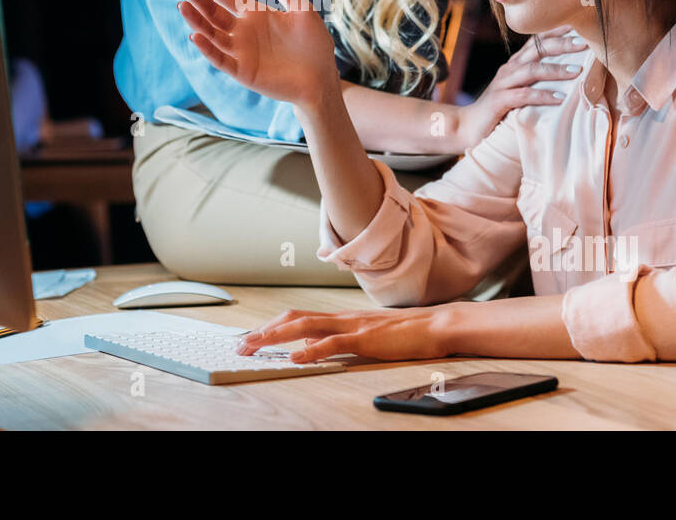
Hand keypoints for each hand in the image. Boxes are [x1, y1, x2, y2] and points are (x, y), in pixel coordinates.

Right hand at [175, 0, 338, 106]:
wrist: (322, 78)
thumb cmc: (314, 43)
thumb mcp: (301, 8)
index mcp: (252, 12)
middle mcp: (241, 30)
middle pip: (211, 10)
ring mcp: (240, 51)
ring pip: (211, 33)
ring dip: (196, 21)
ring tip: (183, 5)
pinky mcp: (243, 71)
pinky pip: (221, 59)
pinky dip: (208, 49)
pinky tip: (197, 36)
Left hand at [236, 307, 450, 363]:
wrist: (434, 325)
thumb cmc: (404, 333)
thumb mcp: (366, 335)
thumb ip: (341, 339)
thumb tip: (316, 347)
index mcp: (340, 318)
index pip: (298, 317)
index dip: (272, 325)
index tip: (251, 336)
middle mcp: (341, 318)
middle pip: (293, 318)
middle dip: (263, 330)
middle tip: (240, 343)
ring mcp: (352, 326)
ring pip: (305, 326)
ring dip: (276, 336)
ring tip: (255, 346)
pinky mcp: (365, 339)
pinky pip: (333, 343)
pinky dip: (311, 351)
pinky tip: (295, 358)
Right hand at [454, 25, 587, 149]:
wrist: (469, 126)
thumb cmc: (501, 110)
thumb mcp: (521, 90)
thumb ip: (539, 82)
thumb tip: (573, 77)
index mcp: (516, 64)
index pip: (537, 41)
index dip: (556, 31)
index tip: (578, 25)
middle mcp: (509, 69)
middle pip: (537, 50)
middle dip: (561, 44)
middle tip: (584, 42)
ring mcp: (503, 83)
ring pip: (531, 70)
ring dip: (555, 69)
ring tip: (576, 71)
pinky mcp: (499, 101)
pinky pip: (523, 95)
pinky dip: (542, 95)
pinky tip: (559, 98)